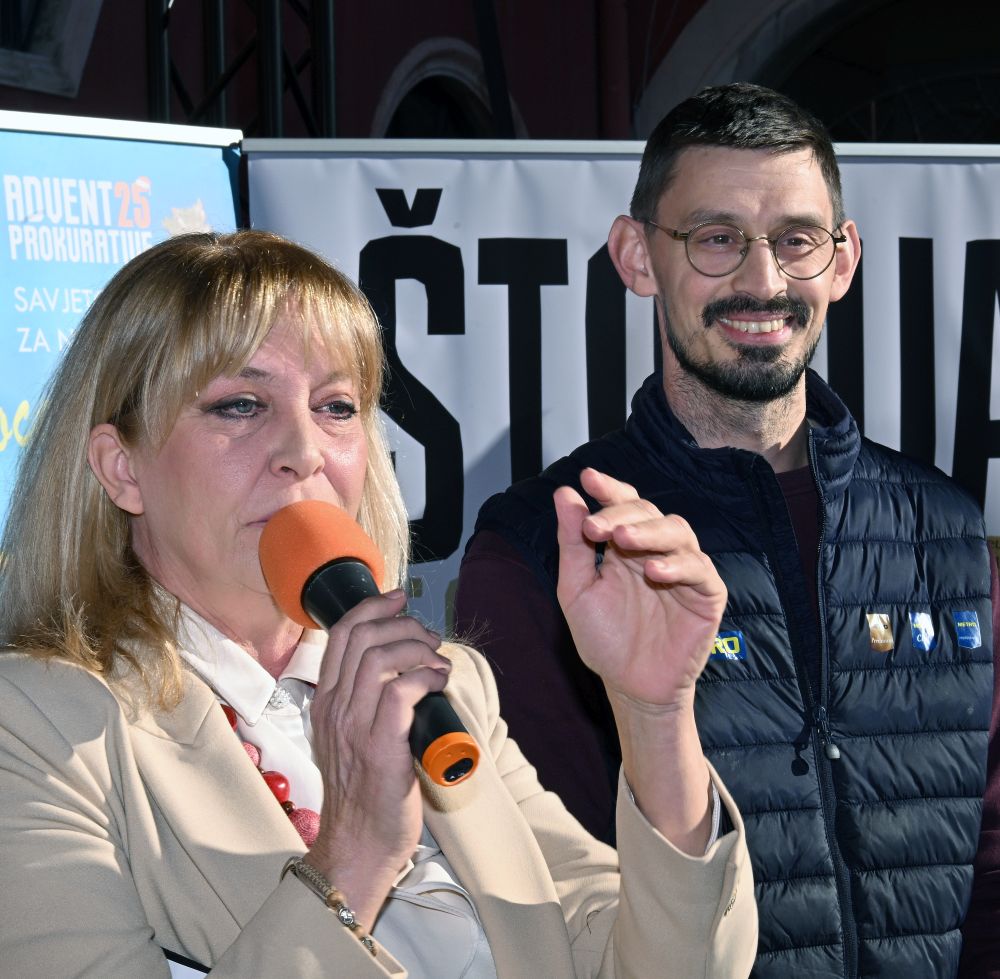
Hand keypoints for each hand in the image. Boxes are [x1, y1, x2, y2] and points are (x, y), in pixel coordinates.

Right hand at [306, 589, 449, 924]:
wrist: (357, 846)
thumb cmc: (362, 796)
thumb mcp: (347, 740)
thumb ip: (360, 705)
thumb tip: (398, 672)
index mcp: (325, 703)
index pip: (341, 635)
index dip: (373, 608)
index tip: (398, 600)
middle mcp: (335, 708)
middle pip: (362, 637)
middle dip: (402, 624)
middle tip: (428, 637)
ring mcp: (355, 726)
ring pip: (381, 657)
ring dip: (417, 648)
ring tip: (438, 661)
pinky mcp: (381, 746)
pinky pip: (402, 691)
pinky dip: (426, 676)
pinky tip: (439, 681)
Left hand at [554, 468, 725, 710]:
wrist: (630, 687)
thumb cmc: (604, 639)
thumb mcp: (577, 589)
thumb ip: (572, 544)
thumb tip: (564, 495)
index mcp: (626, 546)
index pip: (623, 505)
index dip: (609, 489)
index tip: (587, 478)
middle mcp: (657, 551)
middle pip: (648, 512)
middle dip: (621, 513)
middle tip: (597, 526)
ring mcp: (685, 570)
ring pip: (677, 531)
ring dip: (649, 531)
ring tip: (623, 539)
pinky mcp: (707, 594)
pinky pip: (698, 570)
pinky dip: (677, 565)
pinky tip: (653, 571)